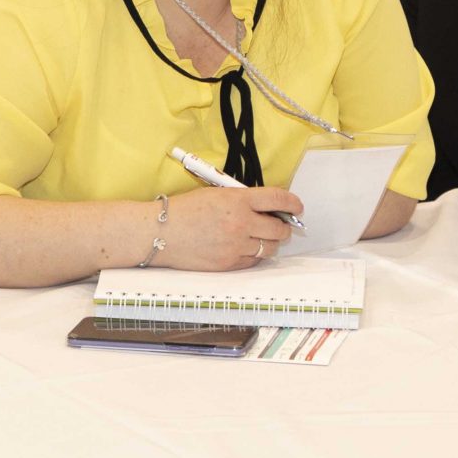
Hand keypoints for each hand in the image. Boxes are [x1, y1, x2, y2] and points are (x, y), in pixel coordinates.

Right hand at [157, 185, 302, 271]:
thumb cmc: (185, 210)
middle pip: (280, 228)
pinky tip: (245, 247)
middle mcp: (241, 223)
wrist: (161, 233)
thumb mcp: (216, 194)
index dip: (292, 202)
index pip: (278, 199)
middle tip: (279, 224)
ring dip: (270, 242)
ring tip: (261, 236)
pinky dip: (254, 255)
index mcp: (238, 200)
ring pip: (269, 248)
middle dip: (283, 226)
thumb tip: (268, 206)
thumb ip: (243, 199)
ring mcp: (235, 246)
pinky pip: (253, 261)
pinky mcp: (229, 264)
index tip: (296, 206)